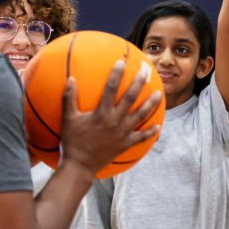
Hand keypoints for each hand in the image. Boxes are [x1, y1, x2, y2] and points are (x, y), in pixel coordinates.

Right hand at [60, 61, 161, 175]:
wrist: (80, 166)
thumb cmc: (72, 141)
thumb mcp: (68, 119)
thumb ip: (69, 98)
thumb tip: (70, 79)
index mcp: (101, 112)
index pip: (111, 88)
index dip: (116, 74)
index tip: (121, 62)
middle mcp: (115, 120)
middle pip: (131, 97)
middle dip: (140, 82)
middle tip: (147, 70)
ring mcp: (123, 132)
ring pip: (141, 115)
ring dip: (151, 103)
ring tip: (160, 93)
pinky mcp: (126, 144)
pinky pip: (141, 137)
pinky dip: (150, 132)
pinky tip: (158, 126)